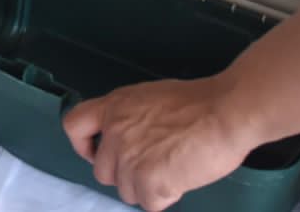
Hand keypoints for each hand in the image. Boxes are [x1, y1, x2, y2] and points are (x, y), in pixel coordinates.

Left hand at [62, 77, 260, 210]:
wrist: (225, 112)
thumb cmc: (199, 103)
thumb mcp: (151, 98)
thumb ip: (130, 117)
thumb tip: (129, 138)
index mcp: (115, 106)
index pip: (74, 126)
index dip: (83, 145)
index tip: (97, 153)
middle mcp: (115, 131)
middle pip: (102, 171)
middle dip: (125, 175)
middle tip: (152, 167)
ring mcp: (129, 157)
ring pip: (126, 191)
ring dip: (147, 188)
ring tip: (174, 169)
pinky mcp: (148, 180)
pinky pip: (149, 204)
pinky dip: (165, 197)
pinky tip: (181, 180)